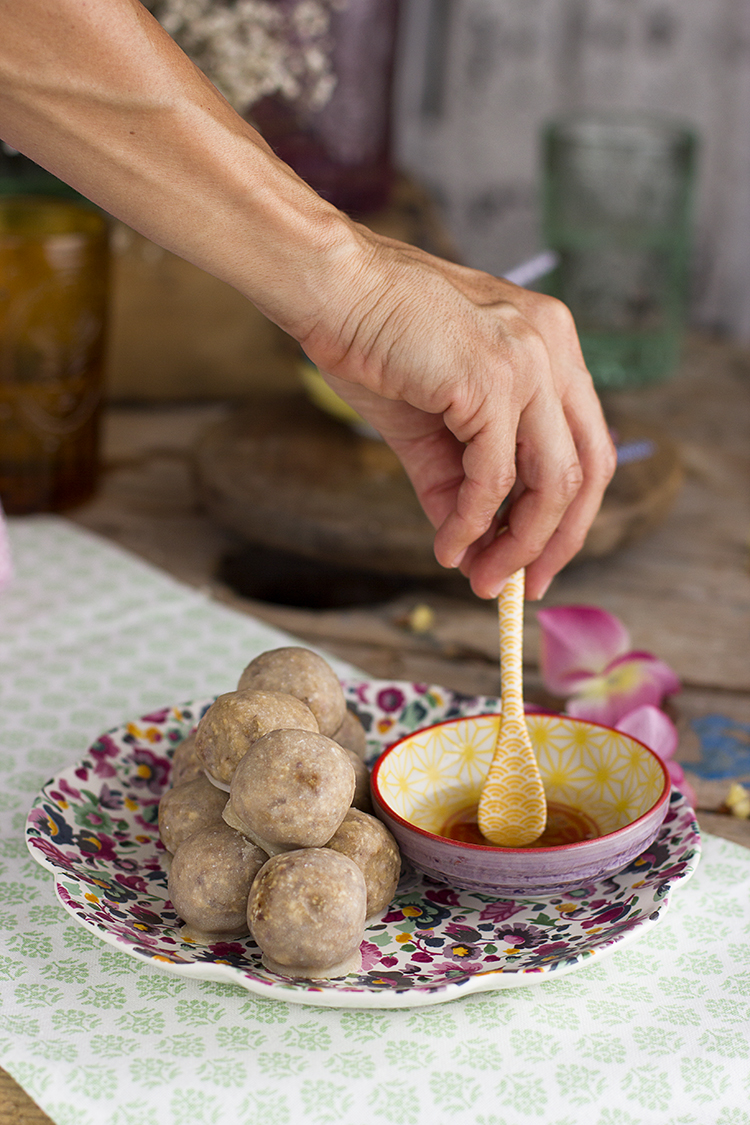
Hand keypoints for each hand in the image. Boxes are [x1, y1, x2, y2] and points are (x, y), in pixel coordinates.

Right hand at [300, 227, 615, 599]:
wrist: (329, 289)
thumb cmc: (373, 342)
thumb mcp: (429, 425)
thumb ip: (456, 481)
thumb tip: (468, 547)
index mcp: (551, 347)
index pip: (586, 446)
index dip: (569, 514)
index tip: (537, 562)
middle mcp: (554, 348)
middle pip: (588, 469)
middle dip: (558, 541)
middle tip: (521, 587)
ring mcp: (530, 359)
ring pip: (551, 480)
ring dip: (518, 544)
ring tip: (480, 578)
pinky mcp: (493, 377)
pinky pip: (495, 476)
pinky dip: (474, 523)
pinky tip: (448, 547)